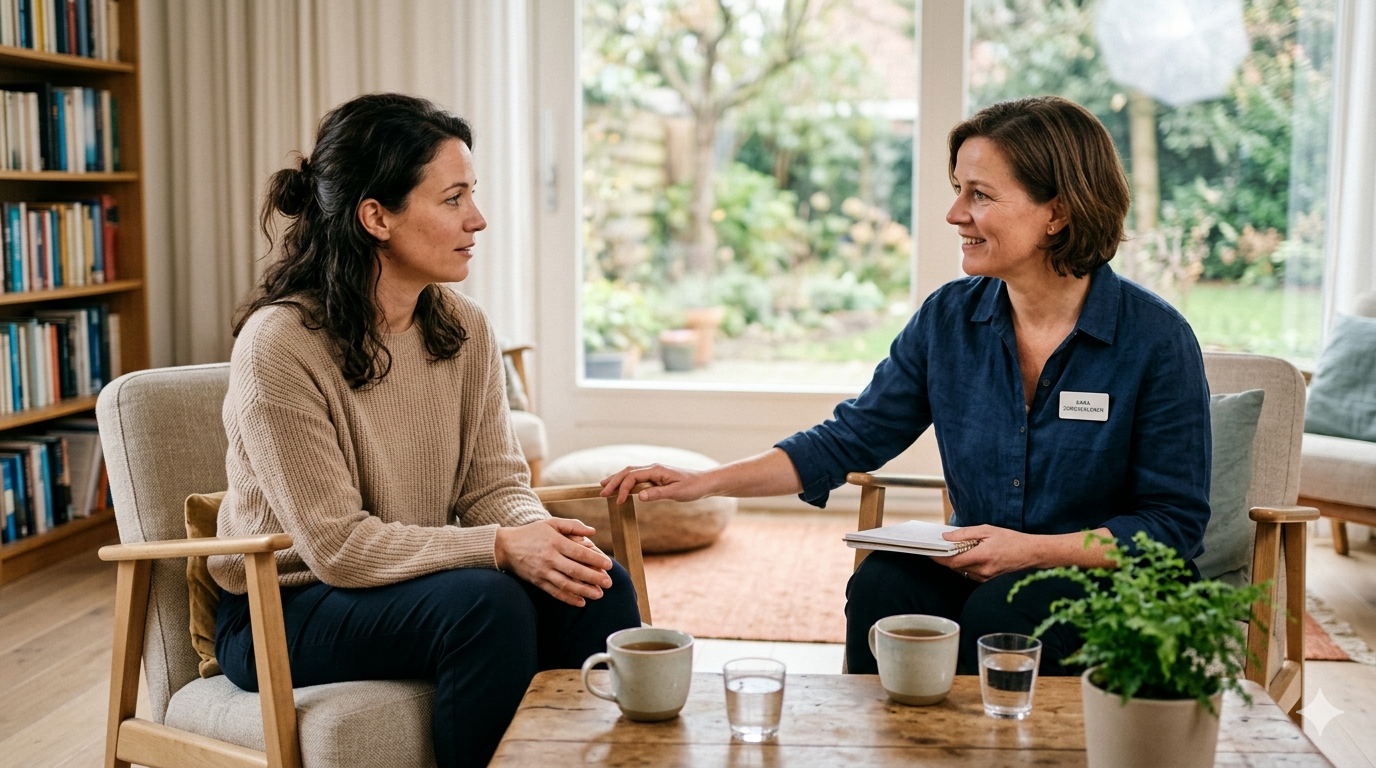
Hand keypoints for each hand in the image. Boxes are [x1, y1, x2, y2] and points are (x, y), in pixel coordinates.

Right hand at [494, 518, 613, 606]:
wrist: (506, 547)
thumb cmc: (532, 533)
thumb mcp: (551, 523)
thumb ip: (572, 526)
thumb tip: (592, 532)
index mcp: (555, 542)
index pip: (579, 552)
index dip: (595, 559)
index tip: (609, 565)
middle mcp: (549, 558)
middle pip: (575, 570)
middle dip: (594, 578)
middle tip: (609, 583)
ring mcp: (543, 572)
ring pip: (566, 584)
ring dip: (584, 591)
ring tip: (598, 594)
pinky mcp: (538, 582)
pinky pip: (555, 592)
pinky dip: (568, 599)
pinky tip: (581, 602)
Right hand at [599, 463, 712, 503]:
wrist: (705, 483)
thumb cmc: (693, 487)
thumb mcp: (676, 493)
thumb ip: (657, 494)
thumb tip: (638, 496)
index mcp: (656, 470)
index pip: (632, 477)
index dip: (622, 488)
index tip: (617, 501)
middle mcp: (653, 468)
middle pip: (627, 472)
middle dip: (613, 481)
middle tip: (600, 492)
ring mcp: (654, 472)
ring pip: (630, 473)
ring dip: (617, 479)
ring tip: (604, 486)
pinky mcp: (656, 477)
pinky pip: (637, 477)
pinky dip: (626, 481)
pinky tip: (621, 487)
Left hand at [931, 525, 1039, 582]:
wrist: (1031, 553)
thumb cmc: (1012, 540)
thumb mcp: (987, 530)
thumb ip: (965, 534)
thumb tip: (947, 537)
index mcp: (982, 556)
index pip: (953, 561)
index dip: (939, 557)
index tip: (929, 552)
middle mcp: (983, 570)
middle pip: (956, 567)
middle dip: (946, 557)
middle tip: (938, 547)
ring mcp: (986, 578)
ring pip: (963, 571)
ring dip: (956, 561)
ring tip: (954, 549)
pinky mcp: (988, 580)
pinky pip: (971, 573)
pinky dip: (966, 565)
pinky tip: (968, 555)